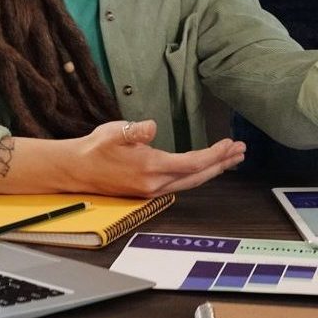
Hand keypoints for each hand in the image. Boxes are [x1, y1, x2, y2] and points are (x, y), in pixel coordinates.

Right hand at [60, 119, 244, 197]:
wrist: (76, 169)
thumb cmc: (95, 147)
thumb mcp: (114, 132)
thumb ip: (134, 131)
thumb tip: (150, 127)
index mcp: (150, 167)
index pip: (192, 163)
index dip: (214, 154)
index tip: (230, 144)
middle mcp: (155, 183)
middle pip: (198, 175)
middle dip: (221, 163)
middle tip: (241, 151)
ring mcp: (152, 189)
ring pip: (191, 181)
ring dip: (213, 169)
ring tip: (231, 158)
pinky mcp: (148, 190)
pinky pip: (181, 182)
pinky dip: (198, 173)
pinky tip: (205, 166)